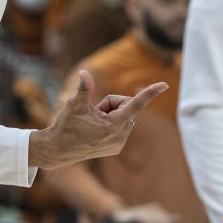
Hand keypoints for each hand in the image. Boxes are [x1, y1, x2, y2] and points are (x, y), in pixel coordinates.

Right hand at [28, 70, 166, 169]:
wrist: (58, 150)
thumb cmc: (66, 125)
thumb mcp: (74, 104)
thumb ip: (84, 87)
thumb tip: (85, 72)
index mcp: (112, 125)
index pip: (136, 104)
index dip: (150, 93)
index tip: (165, 85)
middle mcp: (120, 136)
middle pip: (126, 107)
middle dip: (113, 103)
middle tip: (94, 111)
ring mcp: (119, 144)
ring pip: (124, 117)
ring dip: (111, 114)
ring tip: (92, 123)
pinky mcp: (116, 148)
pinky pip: (121, 127)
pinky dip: (111, 123)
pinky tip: (95, 131)